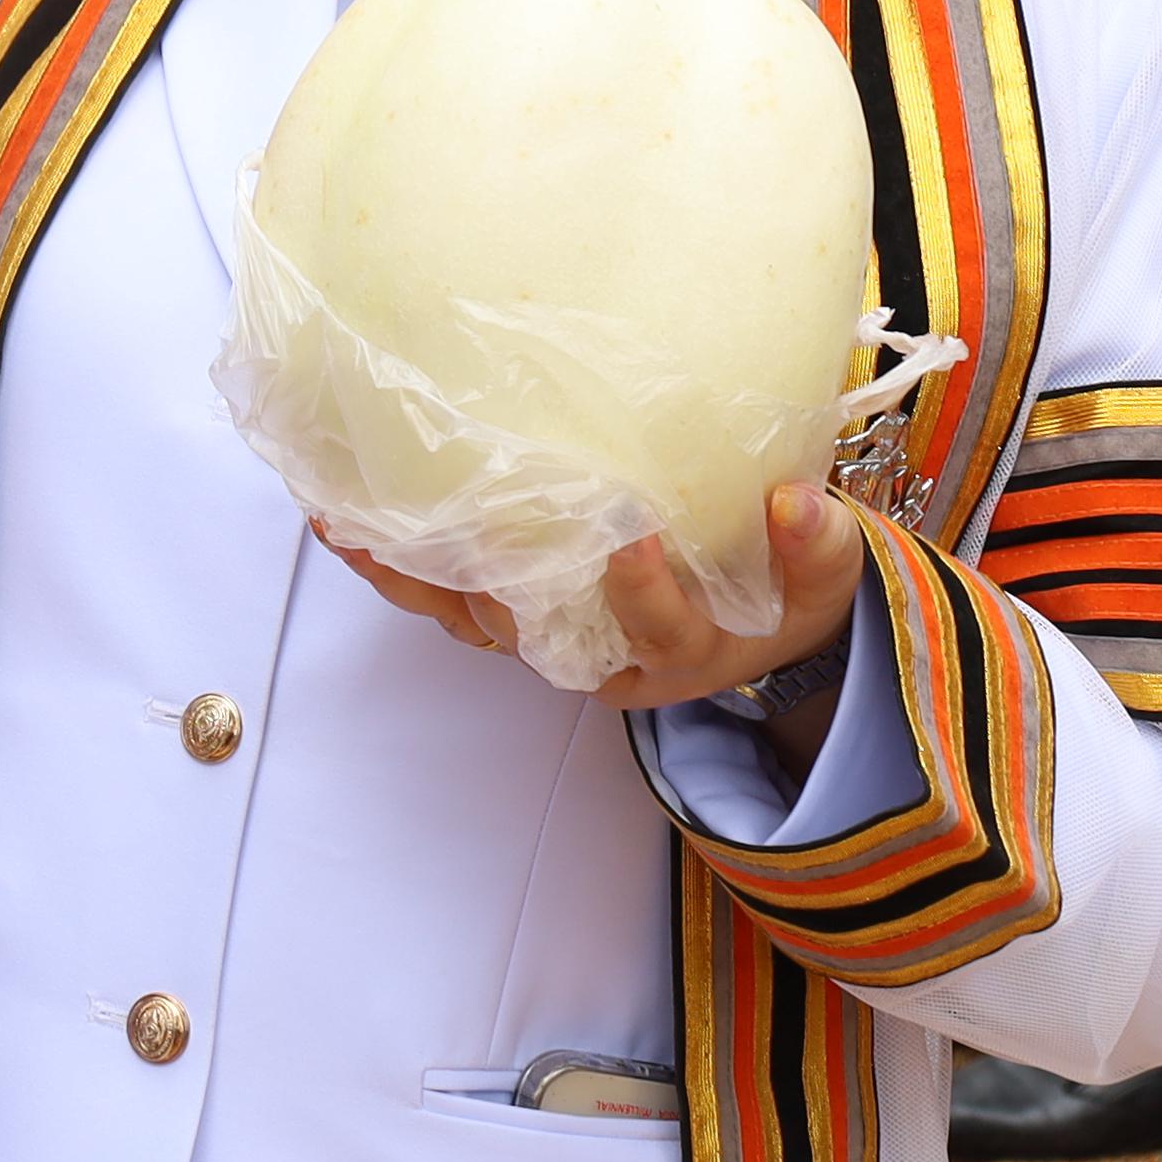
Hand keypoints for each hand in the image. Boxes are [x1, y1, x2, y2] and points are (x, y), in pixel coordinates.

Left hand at [320, 481, 871, 740]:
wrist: (749, 627)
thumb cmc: (781, 594)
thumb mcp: (822, 581)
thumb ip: (817, 546)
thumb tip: (797, 503)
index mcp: (684, 651)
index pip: (658, 630)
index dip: (642, 591)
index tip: (633, 535)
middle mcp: (602, 658)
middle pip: (536, 630)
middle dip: (487, 580)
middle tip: (449, 521)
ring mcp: (547, 640)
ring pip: (470, 616)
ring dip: (409, 570)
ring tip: (347, 514)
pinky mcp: (510, 618)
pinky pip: (441, 597)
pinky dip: (392, 563)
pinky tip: (339, 516)